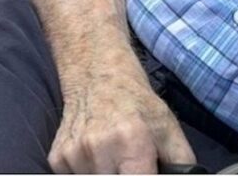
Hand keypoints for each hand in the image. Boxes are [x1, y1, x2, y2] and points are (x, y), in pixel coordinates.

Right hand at [49, 67, 195, 174]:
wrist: (98, 73)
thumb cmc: (136, 102)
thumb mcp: (168, 127)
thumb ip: (181, 162)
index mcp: (131, 141)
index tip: (145, 171)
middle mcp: (99, 149)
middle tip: (131, 163)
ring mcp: (74, 156)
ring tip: (114, 159)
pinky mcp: (57, 159)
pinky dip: (89, 173)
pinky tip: (96, 155)